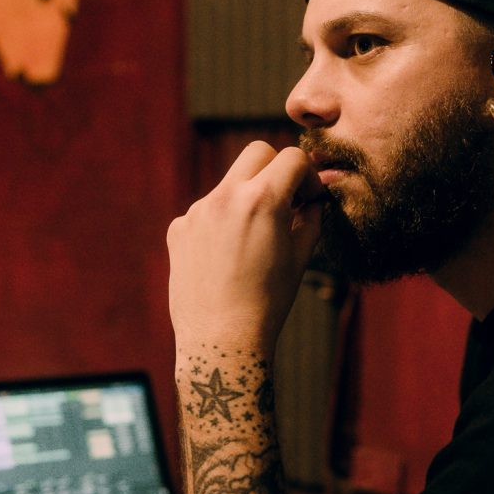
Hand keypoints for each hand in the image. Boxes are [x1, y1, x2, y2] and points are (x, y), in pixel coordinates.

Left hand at [167, 141, 325, 358]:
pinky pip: (207, 211)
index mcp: (263, 201)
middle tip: (285, 201)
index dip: (308, 176)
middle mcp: (226, 196)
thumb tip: (314, 200)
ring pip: (230, 184)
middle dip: (276, 169)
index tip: (310, 199)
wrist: (221, 340)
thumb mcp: (300, 258)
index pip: (292, 158)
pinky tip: (227, 258)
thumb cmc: (268, 303)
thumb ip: (310, 218)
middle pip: (257, 153)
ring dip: (247, 199)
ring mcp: (197, 211)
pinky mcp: (179, 228)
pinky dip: (223, 223)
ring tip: (255, 243)